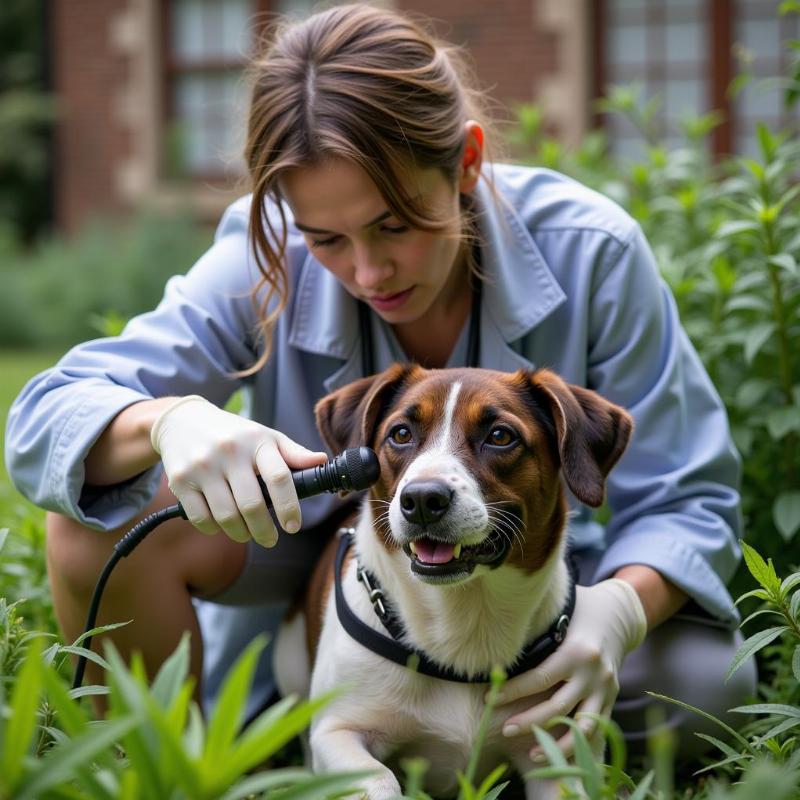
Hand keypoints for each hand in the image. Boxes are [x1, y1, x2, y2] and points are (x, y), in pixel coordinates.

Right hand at [150, 395, 326, 544]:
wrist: (183, 420)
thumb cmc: (234, 433)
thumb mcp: (265, 436)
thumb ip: (293, 453)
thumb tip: (321, 461)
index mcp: (257, 441)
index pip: (279, 477)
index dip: (289, 506)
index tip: (292, 526)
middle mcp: (229, 452)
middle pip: (252, 505)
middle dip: (264, 531)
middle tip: (270, 539)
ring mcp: (203, 466)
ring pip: (227, 516)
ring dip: (241, 533)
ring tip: (247, 533)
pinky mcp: (181, 480)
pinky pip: (201, 518)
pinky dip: (214, 529)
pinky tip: (222, 525)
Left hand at [498, 579, 646, 759]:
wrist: (617, 614)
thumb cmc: (576, 610)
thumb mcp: (558, 615)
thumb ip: (537, 634)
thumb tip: (496, 646)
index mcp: (576, 651)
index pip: (539, 678)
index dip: (513, 691)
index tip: (489, 698)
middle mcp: (592, 673)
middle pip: (557, 706)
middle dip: (528, 721)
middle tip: (504, 729)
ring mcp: (605, 688)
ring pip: (580, 726)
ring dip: (556, 744)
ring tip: (532, 755)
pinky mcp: (611, 697)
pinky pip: (596, 727)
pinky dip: (577, 742)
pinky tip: (558, 752)